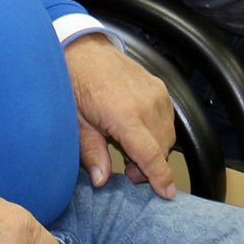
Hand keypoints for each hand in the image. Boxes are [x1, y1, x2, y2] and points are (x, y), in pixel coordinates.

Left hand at [64, 34, 176, 197]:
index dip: (160, 176)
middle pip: (161, 148)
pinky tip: (138, 133)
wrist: (83, 49)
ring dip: (155, 149)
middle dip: (149, 166)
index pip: (150, 154)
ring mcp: (155, 93)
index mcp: (124, 114)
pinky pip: (167, 119)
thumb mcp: (76, 123)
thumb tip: (101, 180)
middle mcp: (146, 103)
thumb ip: (92, 153)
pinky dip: (158, 132)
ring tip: (131, 151)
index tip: (167, 193)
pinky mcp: (159, 87)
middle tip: (128, 171)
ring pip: (167, 135)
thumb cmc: (75, 83)